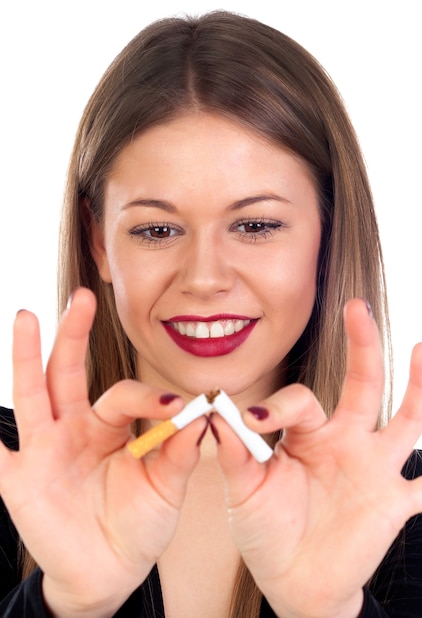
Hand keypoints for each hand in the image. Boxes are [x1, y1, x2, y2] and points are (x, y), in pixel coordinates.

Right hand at [0, 288, 205, 617]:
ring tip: (28, 317)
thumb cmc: (139, 523)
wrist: (112, 570)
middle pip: (70, 372)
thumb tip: (200, 415)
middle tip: (84, 298)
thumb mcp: (166, 488)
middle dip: (75, 335)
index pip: (124, 396)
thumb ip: (178, 453)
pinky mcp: (21, 480)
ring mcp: (44, 450)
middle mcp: (74, 429)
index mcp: (109, 426)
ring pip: (34, 394)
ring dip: (29, 357)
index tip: (176, 407)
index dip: (148, 398)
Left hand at [214, 299, 421, 617]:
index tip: (252, 422)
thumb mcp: (245, 491)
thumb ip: (236, 455)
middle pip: (361, 386)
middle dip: (361, 347)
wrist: (293, 581)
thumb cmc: (267, 530)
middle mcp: (345, 442)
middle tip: (356, 308)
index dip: (276, 408)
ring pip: (403, 422)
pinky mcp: (393, 504)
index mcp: (308, 435)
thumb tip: (216, 415)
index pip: (300, 402)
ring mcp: (373, 470)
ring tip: (419, 350)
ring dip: (416, 389)